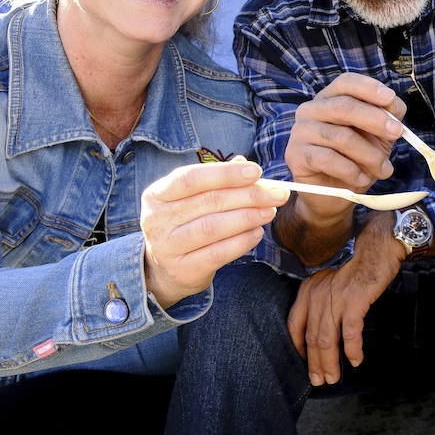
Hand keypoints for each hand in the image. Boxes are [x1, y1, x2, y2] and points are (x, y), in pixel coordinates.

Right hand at [141, 158, 288, 308]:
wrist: (166, 269)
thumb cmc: (186, 224)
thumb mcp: (192, 199)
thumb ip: (217, 181)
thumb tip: (246, 164)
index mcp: (157, 195)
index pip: (191, 178)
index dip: (225, 173)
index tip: (256, 171)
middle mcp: (156, 219)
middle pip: (208, 201)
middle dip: (249, 195)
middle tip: (278, 194)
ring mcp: (166, 247)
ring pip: (213, 227)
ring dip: (248, 217)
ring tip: (270, 212)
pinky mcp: (182, 269)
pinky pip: (218, 253)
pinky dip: (242, 241)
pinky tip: (257, 233)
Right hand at [284, 73, 405, 221]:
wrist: (334, 194)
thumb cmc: (356, 159)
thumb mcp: (378, 136)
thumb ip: (387, 117)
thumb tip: (395, 106)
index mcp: (330, 99)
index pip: (346, 83)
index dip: (368, 87)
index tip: (390, 98)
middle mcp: (311, 110)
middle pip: (344, 107)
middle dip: (375, 119)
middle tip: (396, 133)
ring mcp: (300, 131)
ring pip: (340, 136)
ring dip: (369, 154)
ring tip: (384, 169)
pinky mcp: (295, 155)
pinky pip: (328, 159)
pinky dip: (351, 170)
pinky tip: (363, 179)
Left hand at [286, 212, 404, 385]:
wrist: (378, 249)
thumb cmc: (357, 267)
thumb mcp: (330, 282)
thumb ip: (322, 301)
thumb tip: (322, 329)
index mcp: (308, 290)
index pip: (295, 325)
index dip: (298, 348)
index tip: (305, 363)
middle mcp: (317, 295)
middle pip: (311, 338)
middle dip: (315, 363)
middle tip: (320, 380)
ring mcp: (335, 298)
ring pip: (327, 340)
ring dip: (330, 362)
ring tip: (334, 377)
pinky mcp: (355, 301)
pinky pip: (350, 333)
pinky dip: (352, 350)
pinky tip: (356, 360)